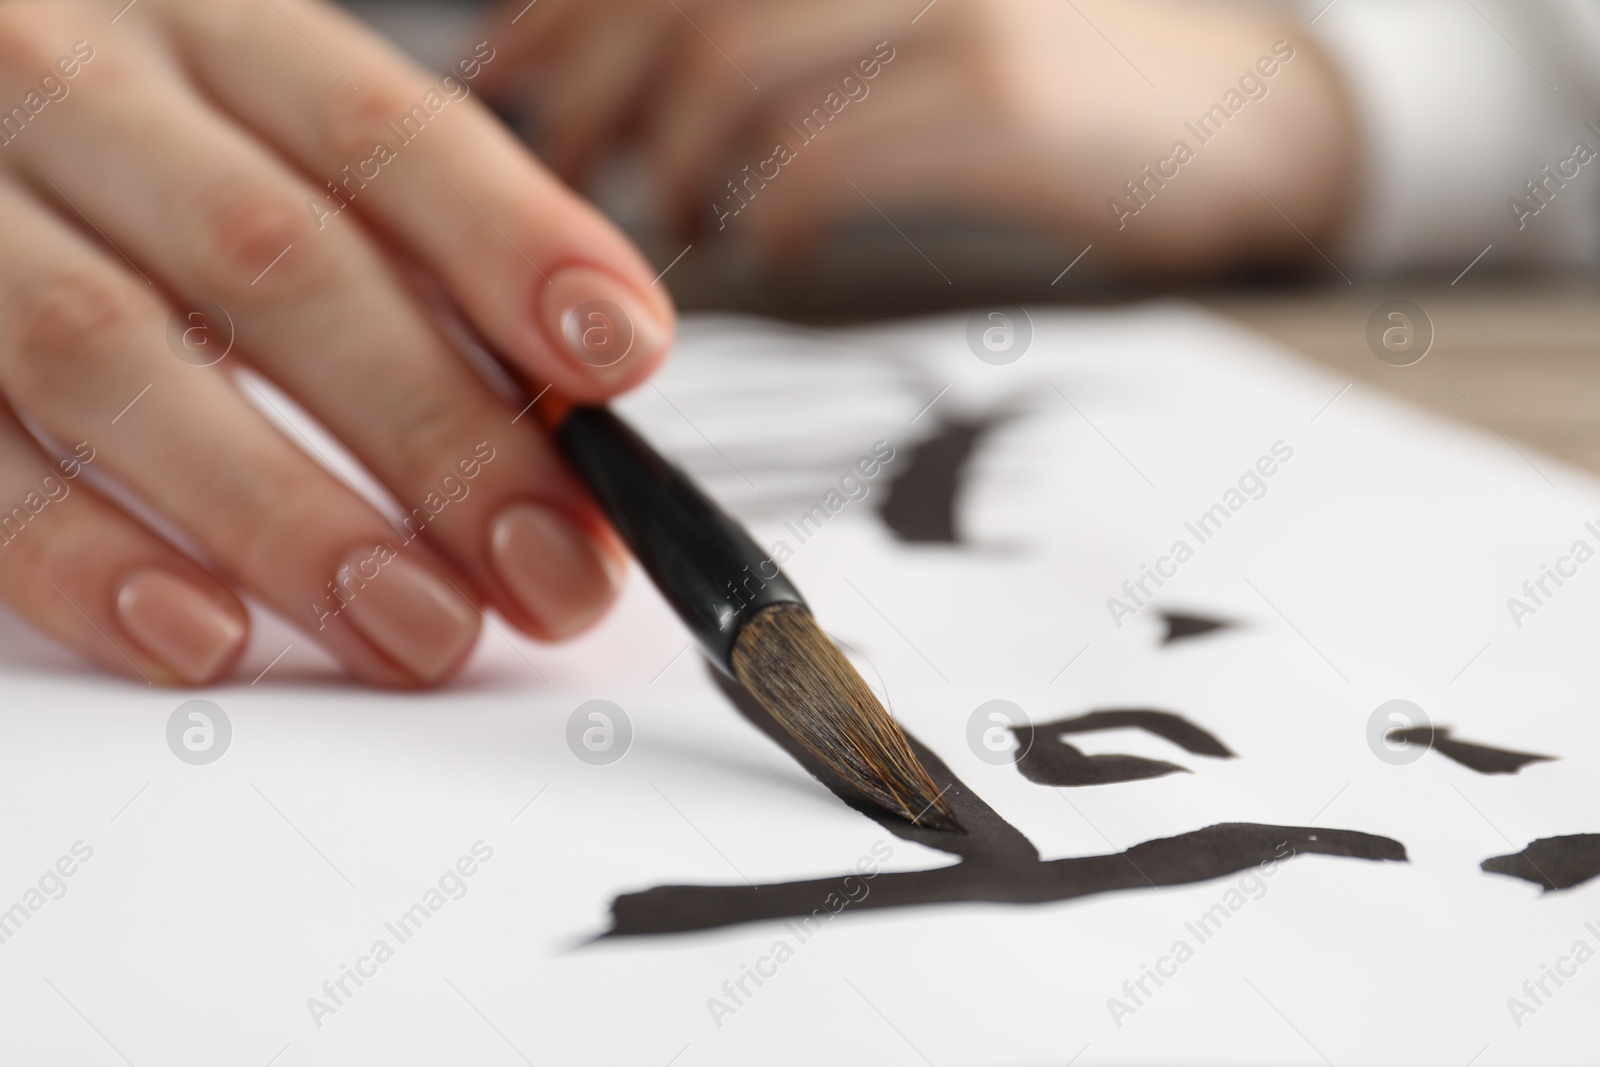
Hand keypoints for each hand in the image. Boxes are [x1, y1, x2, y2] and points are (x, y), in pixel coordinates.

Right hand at [0, 0, 674, 686]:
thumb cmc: (136, 141)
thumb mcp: (267, 135)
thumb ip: (412, 247)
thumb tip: (581, 405)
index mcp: (212, 33)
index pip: (382, 131)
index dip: (512, 245)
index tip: (621, 357)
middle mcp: (79, 93)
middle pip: (276, 260)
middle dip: (434, 430)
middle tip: (547, 564)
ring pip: (117, 357)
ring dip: (287, 517)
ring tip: (418, 626)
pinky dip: (88, 557)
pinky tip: (205, 636)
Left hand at [483, 0, 1353, 271]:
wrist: (1250, 102)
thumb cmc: (1062, 65)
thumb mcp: (917, 19)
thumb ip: (795, 28)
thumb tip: (644, 84)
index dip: (557, 14)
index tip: (503, 89)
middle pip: (674, 4)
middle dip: (584, 103)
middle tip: (556, 186)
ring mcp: (949, 2)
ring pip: (731, 73)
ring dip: (672, 168)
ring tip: (673, 225)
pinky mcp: (1001, 92)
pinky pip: (826, 159)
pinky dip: (769, 216)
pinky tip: (768, 249)